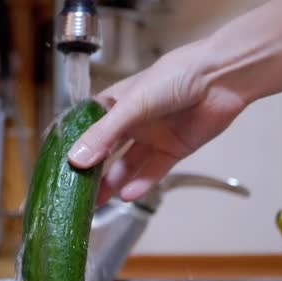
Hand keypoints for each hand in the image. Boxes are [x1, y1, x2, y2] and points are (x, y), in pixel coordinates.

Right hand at [67, 41, 247, 205]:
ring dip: (113, 183)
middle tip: (75, 194)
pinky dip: (141, 184)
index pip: (88, 129)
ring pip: (127, 166)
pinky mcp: (172, 151)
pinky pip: (152, 171)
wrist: (222, 77)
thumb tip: (76, 160)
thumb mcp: (132, 105)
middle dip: (91, 173)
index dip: (74, 148)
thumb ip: (104, 134)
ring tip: (96, 202)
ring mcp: (152, 137)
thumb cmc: (175, 76)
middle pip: (105, 152)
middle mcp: (131, 122)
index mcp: (115, 104)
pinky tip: (128, 195)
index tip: (59, 168)